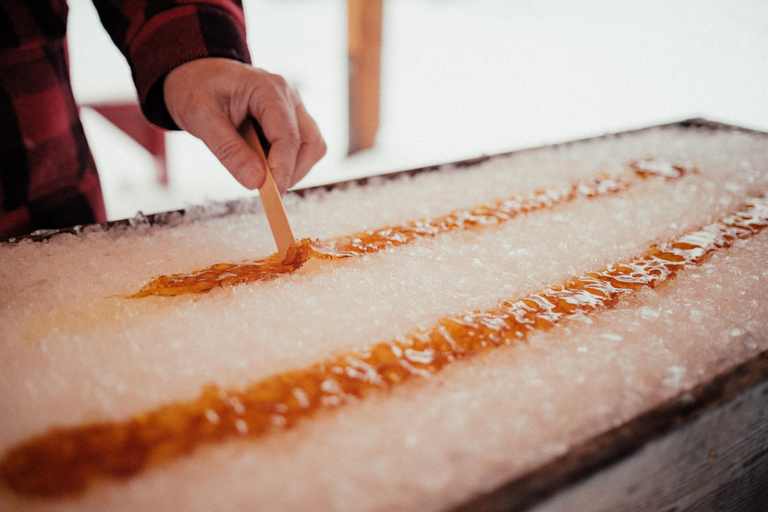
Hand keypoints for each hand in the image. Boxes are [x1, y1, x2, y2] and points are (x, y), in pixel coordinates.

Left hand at [163, 58, 325, 193]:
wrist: (195, 73)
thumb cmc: (196, 88)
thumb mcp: (202, 119)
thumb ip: (229, 151)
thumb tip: (256, 182)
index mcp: (268, 89)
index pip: (288, 137)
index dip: (283, 170)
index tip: (273, 195)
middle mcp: (289, 97)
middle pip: (310, 143)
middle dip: (292, 172)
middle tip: (265, 189)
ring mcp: (293, 108)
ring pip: (312, 147)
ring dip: (293, 169)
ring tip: (259, 171)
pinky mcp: (291, 120)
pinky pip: (302, 147)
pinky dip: (287, 163)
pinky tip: (262, 161)